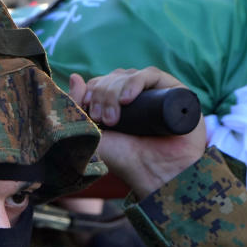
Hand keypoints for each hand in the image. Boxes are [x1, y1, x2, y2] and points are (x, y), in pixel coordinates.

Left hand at [69, 67, 206, 198]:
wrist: (155, 172)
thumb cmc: (123, 158)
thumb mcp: (91, 133)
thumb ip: (76, 107)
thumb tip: (74, 77)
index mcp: (114, 102)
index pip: (98, 82)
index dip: (90, 91)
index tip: (86, 109)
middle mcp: (134, 94)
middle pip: (111, 77)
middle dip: (101, 95)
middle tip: (103, 120)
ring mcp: (153, 91)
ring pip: (127, 75)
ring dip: (114, 91)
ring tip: (114, 118)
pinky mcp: (173, 90)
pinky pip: (151, 74)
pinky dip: (135, 82)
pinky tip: (127, 99)